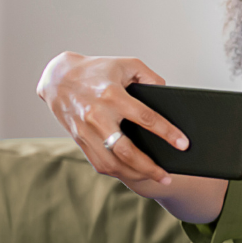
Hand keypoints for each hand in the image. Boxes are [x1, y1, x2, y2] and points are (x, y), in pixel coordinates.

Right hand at [37, 52, 187, 186]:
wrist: (58, 78)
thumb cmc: (97, 70)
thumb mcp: (126, 65)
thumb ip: (150, 78)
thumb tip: (166, 95)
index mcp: (112, 95)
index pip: (145, 118)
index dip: (167, 132)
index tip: (183, 144)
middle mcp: (97, 115)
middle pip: (126, 150)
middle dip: (149, 167)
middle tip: (167, 176)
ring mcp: (86, 131)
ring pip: (112, 162)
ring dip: (135, 174)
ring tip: (154, 177)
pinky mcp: (79, 140)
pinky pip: (99, 163)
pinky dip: (118, 171)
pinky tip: (132, 173)